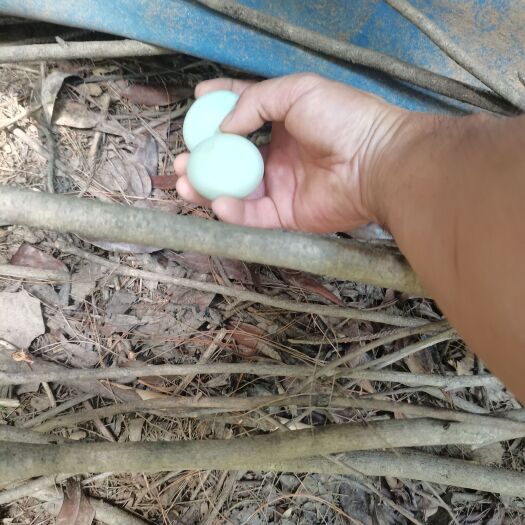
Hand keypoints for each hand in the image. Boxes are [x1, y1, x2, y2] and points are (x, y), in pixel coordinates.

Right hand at [174, 73, 409, 232]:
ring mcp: (281, 185)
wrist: (376, 162)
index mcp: (285, 120)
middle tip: (184, 158)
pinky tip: (217, 202)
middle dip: (204, 158)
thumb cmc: (344, 119)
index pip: (245, 110)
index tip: (197, 100)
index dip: (220, 104)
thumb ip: (256, 102)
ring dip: (208, 187)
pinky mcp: (286, 214)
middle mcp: (280, 154)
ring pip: (237, 190)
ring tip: (184, 182)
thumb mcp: (297, 91)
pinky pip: (253, 215)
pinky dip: (233, 211)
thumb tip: (224, 126)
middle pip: (233, 157)